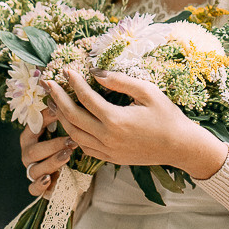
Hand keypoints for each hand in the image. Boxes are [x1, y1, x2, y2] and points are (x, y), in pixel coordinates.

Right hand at [19, 107, 76, 197]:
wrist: (69, 174)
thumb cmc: (63, 146)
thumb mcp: (63, 131)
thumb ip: (61, 117)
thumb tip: (66, 96)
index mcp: (30, 138)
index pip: (32, 128)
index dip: (45, 120)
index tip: (61, 113)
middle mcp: (28, 155)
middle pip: (33, 151)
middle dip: (53, 146)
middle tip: (71, 141)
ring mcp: (31, 171)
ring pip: (35, 169)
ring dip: (52, 162)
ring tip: (67, 156)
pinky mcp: (38, 187)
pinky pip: (34, 189)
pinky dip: (40, 185)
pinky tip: (49, 179)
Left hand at [42, 69, 227, 180]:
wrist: (180, 146)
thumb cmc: (167, 116)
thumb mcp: (147, 92)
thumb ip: (120, 81)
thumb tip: (97, 72)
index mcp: (116, 120)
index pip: (86, 98)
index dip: (74, 82)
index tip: (66, 70)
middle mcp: (107, 138)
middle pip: (73, 117)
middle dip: (58, 98)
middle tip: (48, 83)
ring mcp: (108, 151)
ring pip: (74, 135)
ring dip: (62, 117)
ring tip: (54, 102)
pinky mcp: (111, 159)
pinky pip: (84, 148)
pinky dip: (74, 135)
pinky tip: (71, 124)